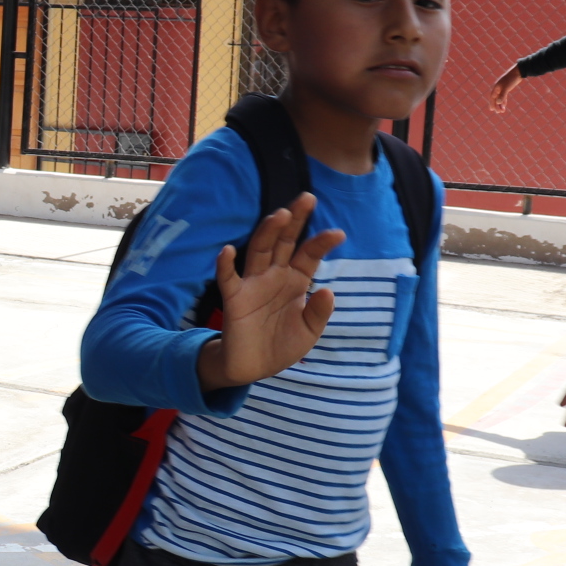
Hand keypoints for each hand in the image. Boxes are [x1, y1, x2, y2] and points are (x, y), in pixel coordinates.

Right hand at [193, 194, 346, 390]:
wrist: (254, 367)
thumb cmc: (282, 344)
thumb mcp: (309, 332)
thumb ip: (318, 313)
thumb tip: (327, 291)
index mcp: (296, 281)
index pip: (309, 254)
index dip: (322, 243)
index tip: (339, 234)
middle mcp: (275, 276)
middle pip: (285, 241)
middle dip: (295, 220)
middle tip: (307, 198)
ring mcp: (253, 284)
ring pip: (260, 250)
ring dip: (268, 232)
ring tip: (280, 215)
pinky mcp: (234, 298)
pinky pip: (228, 278)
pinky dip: (226, 264)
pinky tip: (229, 250)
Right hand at [488, 65, 523, 112]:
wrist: (518, 72)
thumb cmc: (511, 79)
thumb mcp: (506, 88)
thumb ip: (502, 95)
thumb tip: (498, 103)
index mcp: (496, 88)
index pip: (492, 97)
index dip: (492, 103)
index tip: (492, 110)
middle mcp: (498, 88)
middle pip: (495, 98)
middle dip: (496, 105)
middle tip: (498, 112)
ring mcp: (502, 88)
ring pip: (499, 97)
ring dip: (500, 104)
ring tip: (502, 111)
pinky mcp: (507, 87)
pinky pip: (503, 96)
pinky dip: (503, 100)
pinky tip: (504, 105)